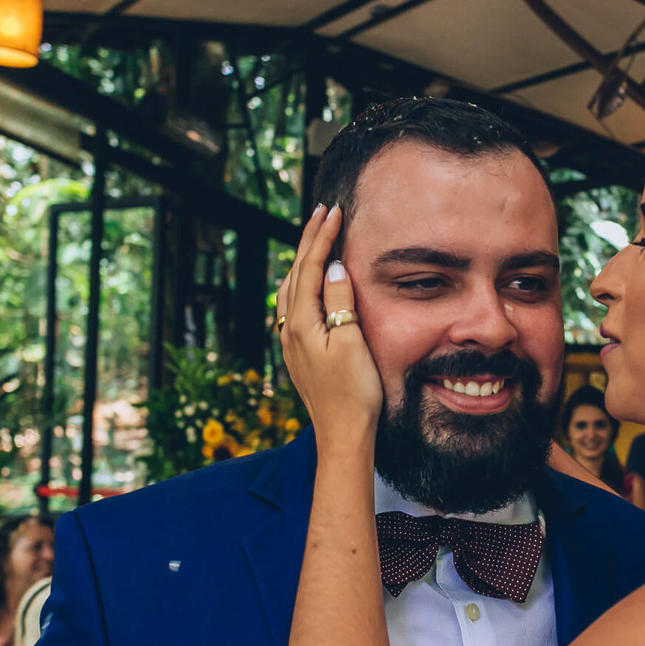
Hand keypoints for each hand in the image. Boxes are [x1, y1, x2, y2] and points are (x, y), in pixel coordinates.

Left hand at [277, 205, 382, 450]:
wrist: (343, 433)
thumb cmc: (354, 391)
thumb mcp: (352, 343)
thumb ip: (340, 303)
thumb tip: (332, 268)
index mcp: (302, 322)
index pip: (310, 268)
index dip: (321, 238)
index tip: (333, 212)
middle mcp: (289, 328)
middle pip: (295, 273)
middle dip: (309, 241)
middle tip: (322, 212)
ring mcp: (291, 341)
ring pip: (291, 288)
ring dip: (303, 260)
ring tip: (315, 238)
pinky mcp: (298, 352)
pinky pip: (294, 304)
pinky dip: (302, 282)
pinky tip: (308, 283)